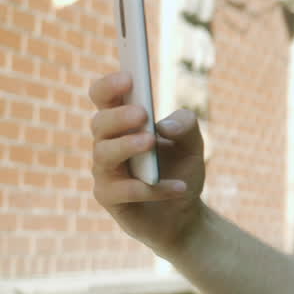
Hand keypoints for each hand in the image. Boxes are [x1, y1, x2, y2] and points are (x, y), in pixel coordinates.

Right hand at [89, 72, 207, 256]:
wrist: (184, 214)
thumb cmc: (180, 170)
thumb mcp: (194, 145)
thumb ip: (186, 126)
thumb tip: (164, 125)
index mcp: (123, 123)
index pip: (103, 98)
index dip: (109, 86)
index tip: (129, 78)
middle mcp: (107, 144)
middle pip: (99, 124)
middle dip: (118, 117)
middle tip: (142, 114)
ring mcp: (105, 171)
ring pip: (103, 154)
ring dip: (127, 146)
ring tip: (150, 142)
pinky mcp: (109, 198)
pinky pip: (121, 191)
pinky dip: (152, 188)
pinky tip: (178, 187)